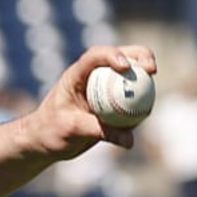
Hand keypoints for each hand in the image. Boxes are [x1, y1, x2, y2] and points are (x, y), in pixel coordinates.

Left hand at [29, 45, 158, 156]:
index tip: (125, 66)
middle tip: (152, 71)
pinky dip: (140, 104)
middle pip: (122, 56)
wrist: (43, 141)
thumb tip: (129, 140)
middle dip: (141, 57)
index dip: (113, 55)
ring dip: (145, 83)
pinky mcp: (112, 101)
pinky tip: (144, 116)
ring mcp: (105, 87)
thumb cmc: (49, 131)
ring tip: (149, 104)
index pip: (96, 56)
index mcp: (77, 74)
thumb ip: (100, 131)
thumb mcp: (71, 130)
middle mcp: (94, 76)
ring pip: (131, 77)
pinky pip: (131, 99)